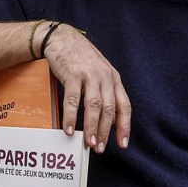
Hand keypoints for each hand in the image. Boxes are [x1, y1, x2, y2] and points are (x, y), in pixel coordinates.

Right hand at [41, 26, 130, 152]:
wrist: (62, 38)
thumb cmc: (81, 58)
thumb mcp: (99, 73)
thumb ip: (105, 93)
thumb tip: (107, 120)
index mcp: (114, 79)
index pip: (124, 106)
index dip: (124, 126)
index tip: (122, 144)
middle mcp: (105, 78)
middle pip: (108, 110)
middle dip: (104, 132)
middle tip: (99, 148)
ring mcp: (89, 76)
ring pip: (93, 106)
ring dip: (91, 127)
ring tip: (87, 142)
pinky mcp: (72, 75)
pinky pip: (73, 100)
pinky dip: (71, 116)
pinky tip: (68, 128)